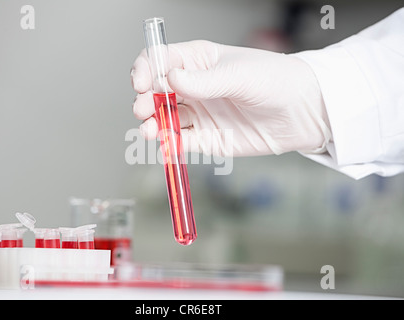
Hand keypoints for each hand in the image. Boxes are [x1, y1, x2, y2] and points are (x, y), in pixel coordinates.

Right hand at [131, 40, 331, 156]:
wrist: (303, 112)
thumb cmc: (276, 80)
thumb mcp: (239, 75)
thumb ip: (203, 81)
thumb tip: (168, 78)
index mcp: (198, 61)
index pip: (159, 60)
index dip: (144, 69)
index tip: (141, 82)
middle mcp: (193, 87)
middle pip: (155, 92)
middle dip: (143, 100)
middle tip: (143, 109)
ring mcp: (198, 113)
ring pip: (164, 119)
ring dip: (152, 125)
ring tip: (149, 131)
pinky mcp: (207, 138)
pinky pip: (181, 142)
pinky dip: (169, 145)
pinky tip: (165, 145)